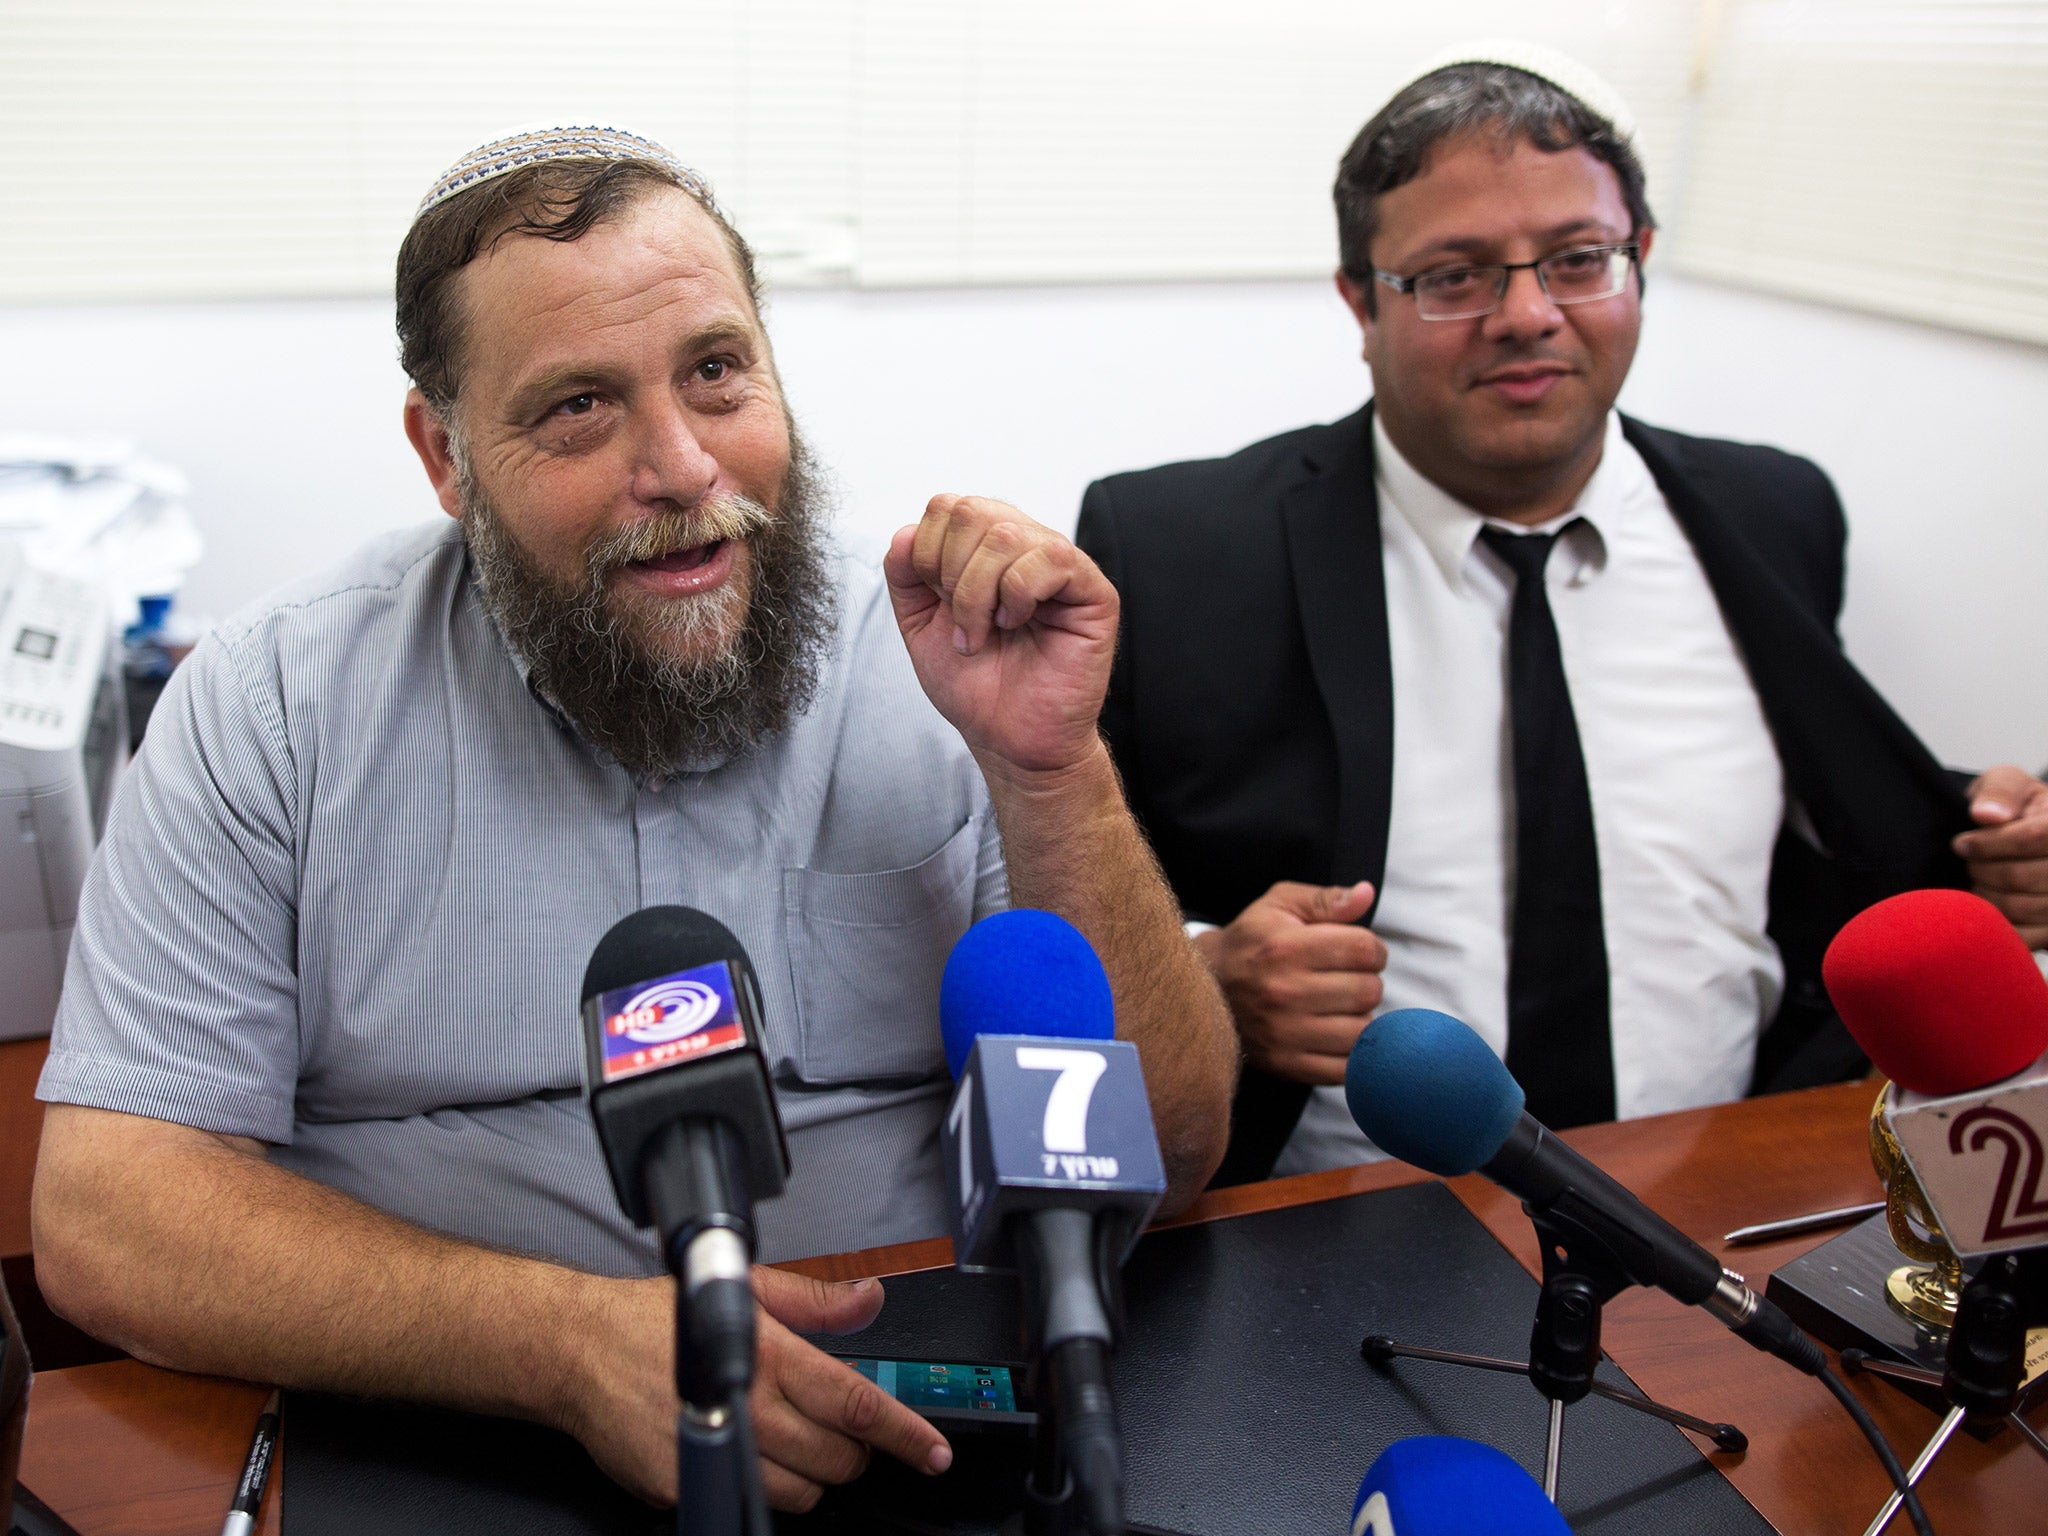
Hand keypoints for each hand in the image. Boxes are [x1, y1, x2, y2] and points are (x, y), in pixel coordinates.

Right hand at [560, 1269, 948, 1511]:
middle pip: (839, 1459)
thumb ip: (817, 1300)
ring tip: (787, 1439)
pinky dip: (762, 1485)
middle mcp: (750, 1409)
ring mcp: (718, 1453)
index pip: (858, 1406)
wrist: (579, 1351)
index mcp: (773, 1357)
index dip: (904, 1434)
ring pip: (804, 1492)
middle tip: (839, 1431)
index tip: (932, 1452)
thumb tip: (870, 1298)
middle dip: (854, 1451)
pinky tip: (746, 1453)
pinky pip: (751, 1501)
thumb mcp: (746, 1288)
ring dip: (811, 1473)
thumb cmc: (657, 1318)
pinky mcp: (687, 1484)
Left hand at [885, 496, 1117, 777]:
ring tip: (984, 635)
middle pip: (972, 509)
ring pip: (1005, 534)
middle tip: (961, 623)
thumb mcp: (919, 625)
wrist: (1008, 738)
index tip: (938, 604)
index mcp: (985, 548)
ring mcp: (1060, 564)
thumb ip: (906, 575)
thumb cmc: (975, 685)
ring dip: (977, 595)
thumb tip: (906, 532)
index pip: (947, 506)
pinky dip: (1017, 596)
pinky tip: (1017, 624)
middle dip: (949, 572)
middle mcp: (1024, 546)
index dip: (926, 553)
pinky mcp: (1092, 590)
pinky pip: (1049, 558)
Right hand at [1194, 881, 1386, 1084]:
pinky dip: (1351, 1053)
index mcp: (1285, 948)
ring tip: (1341, 1006)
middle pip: (1368, 991)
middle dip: (1366, 981)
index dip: (1372, 948)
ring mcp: (1284, 1033)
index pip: (1364, 950)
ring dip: (1360, 1017)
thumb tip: (1367, 894)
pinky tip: (1337, 1034)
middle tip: (1347, 979)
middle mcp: (1284, 992)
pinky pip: (1345, 1068)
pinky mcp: (1286, 1064)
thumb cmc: (1252, 941)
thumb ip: (1327, 899)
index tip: (1359, 952)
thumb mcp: (1280, 905)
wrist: (1204, 988)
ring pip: (1362, 1031)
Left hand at [1954, 765, 2047, 947]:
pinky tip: (1992, 908)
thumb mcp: (2007, 784)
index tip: (1961, 844)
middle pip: (2022, 876)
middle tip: (1970, 865)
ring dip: (1986, 896)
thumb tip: (1986, 815)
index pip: (2032, 837)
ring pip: (2022, 908)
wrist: (2026, 839)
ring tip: (1980, 882)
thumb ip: (2000, 789)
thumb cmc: (2014, 810)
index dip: (1989, 844)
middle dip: (1982, 870)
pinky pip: (2025, 937)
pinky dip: (1998, 925)